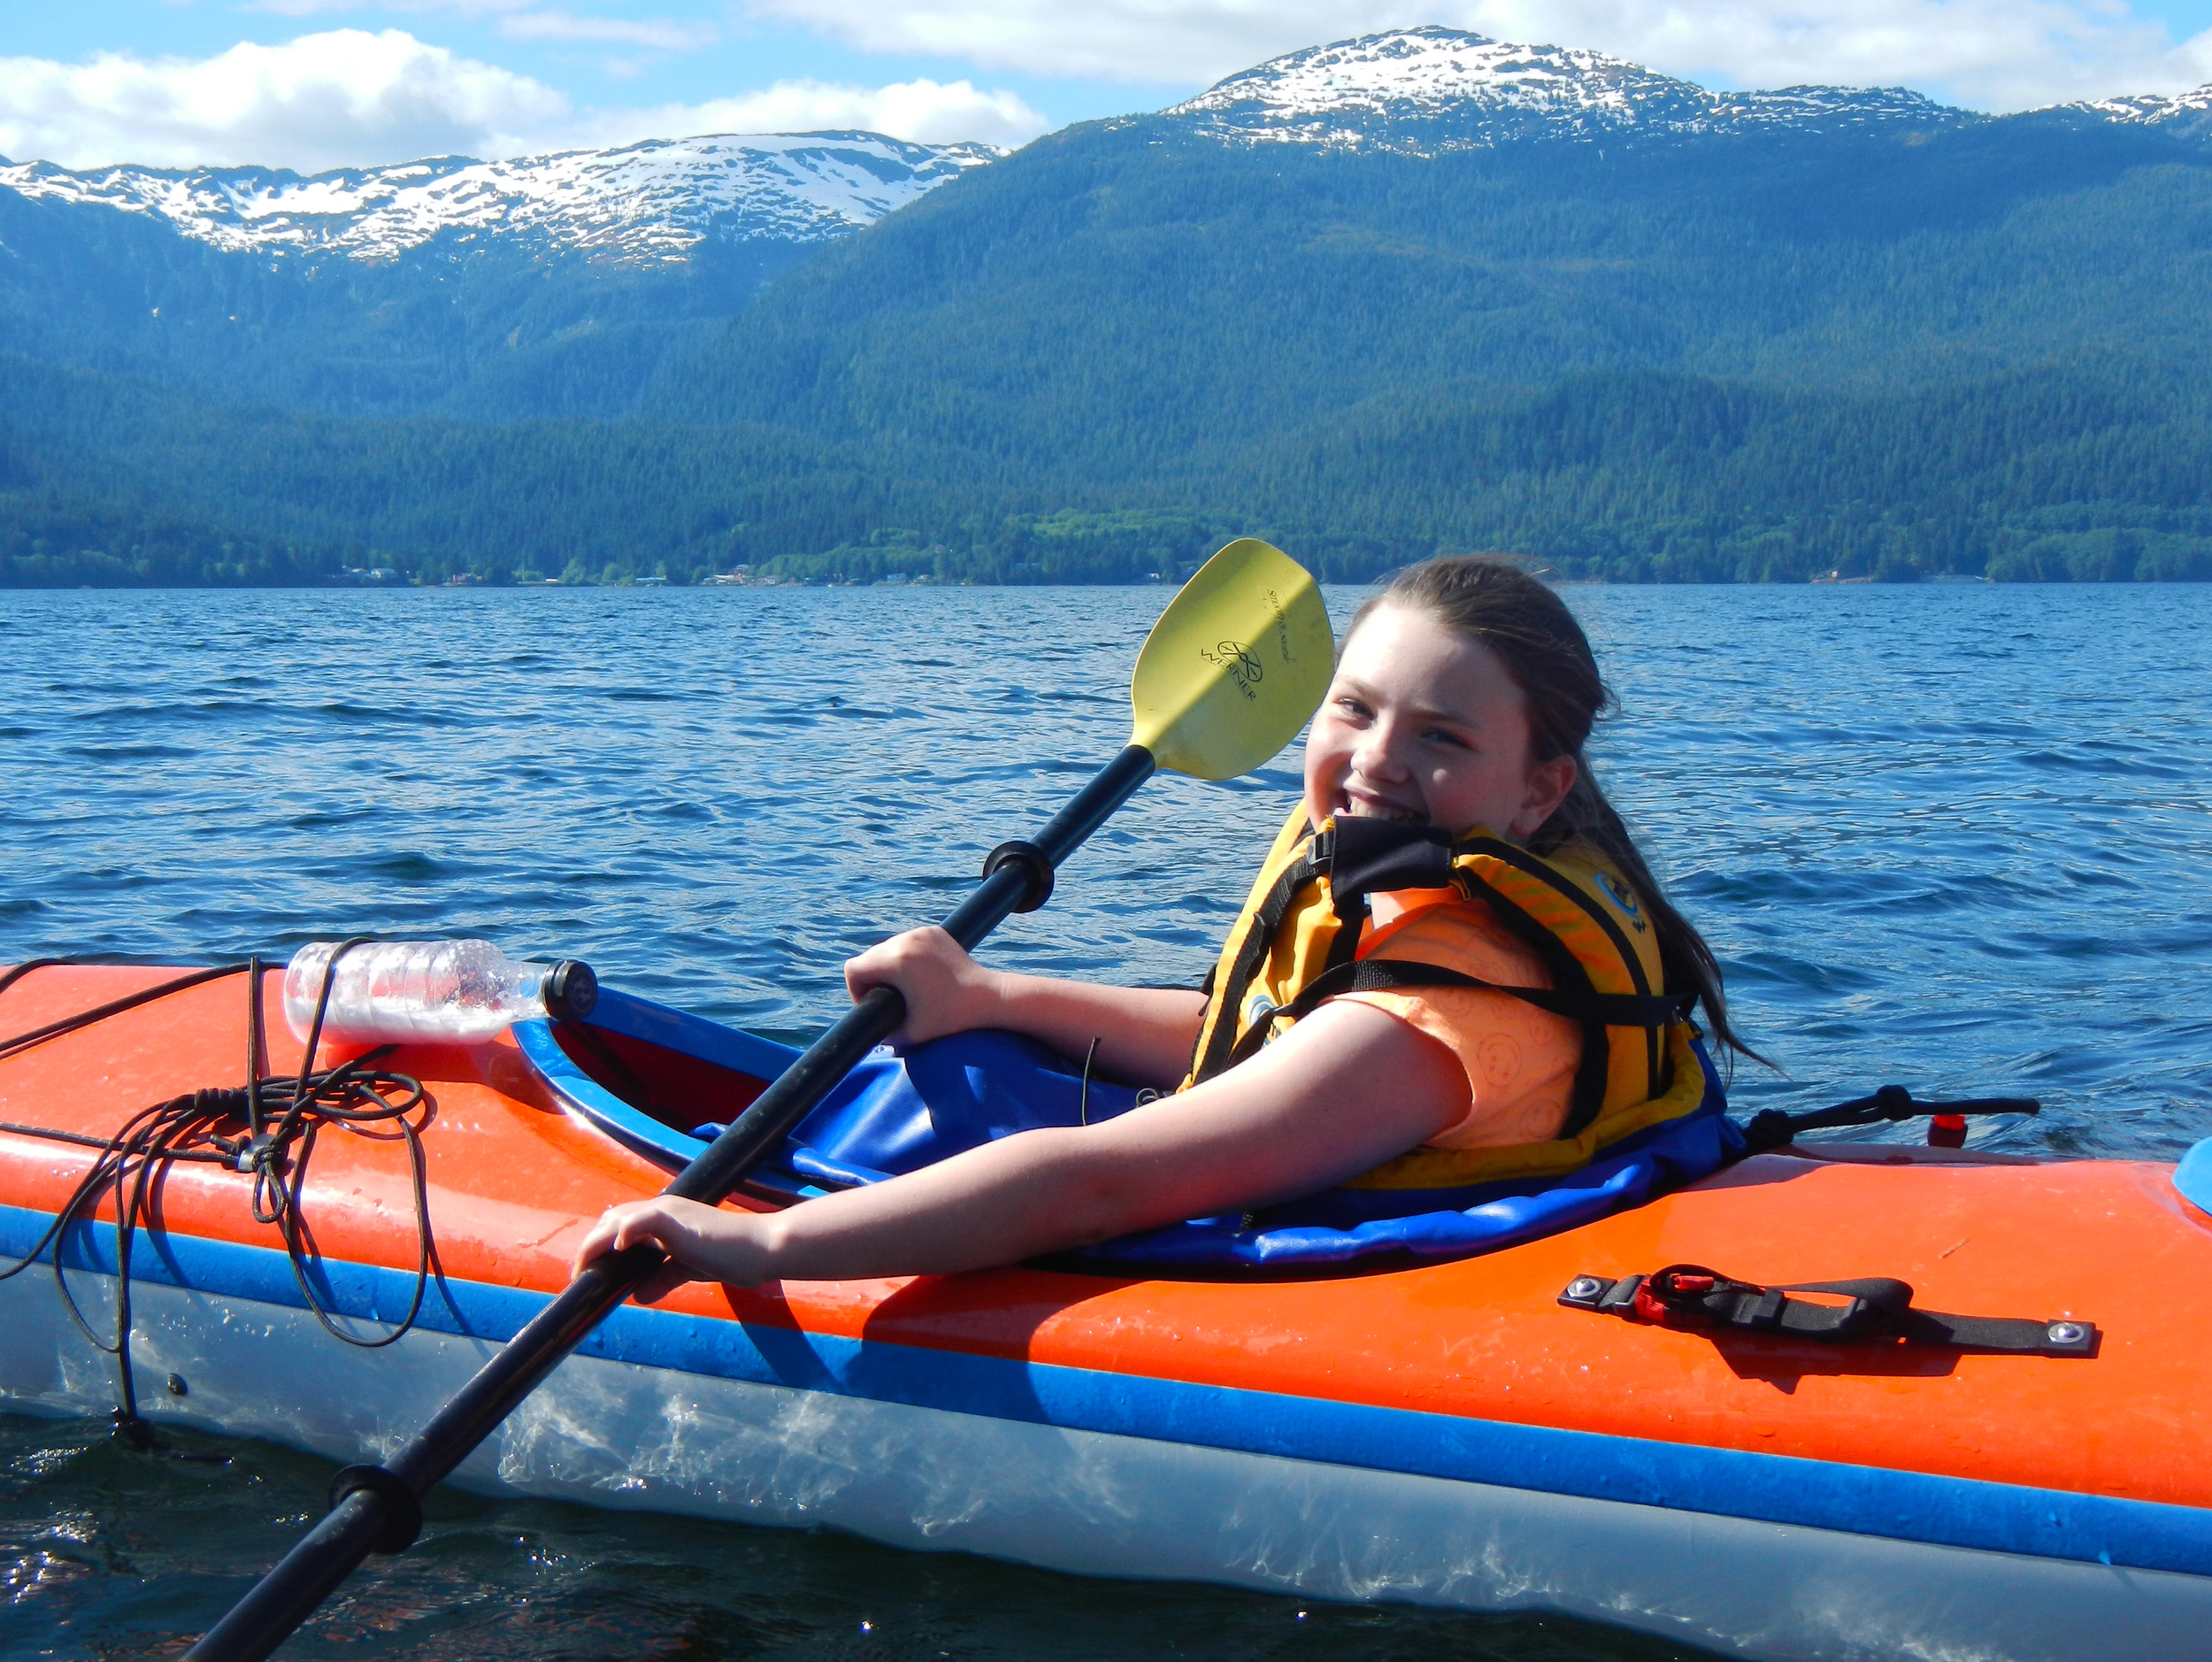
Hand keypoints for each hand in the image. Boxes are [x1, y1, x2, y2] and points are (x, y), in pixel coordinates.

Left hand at [571, 1196, 771, 1299]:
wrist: (760, 1249)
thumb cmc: (730, 1256)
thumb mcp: (687, 1269)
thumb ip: (662, 1278)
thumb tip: (638, 1295)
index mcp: (663, 1219)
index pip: (619, 1224)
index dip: (598, 1246)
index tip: (588, 1272)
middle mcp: (662, 1209)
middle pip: (610, 1219)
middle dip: (590, 1247)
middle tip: (579, 1275)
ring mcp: (669, 1212)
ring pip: (618, 1219)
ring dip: (596, 1244)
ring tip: (584, 1268)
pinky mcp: (677, 1221)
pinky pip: (643, 1220)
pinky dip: (626, 1231)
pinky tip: (618, 1248)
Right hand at [843, 926, 1001, 1045]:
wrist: (987, 996)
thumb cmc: (950, 1017)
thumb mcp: (911, 1032)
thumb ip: (884, 1034)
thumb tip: (868, 1032)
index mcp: (895, 960)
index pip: (854, 968)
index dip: (856, 989)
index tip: (872, 1002)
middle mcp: (904, 940)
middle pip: (869, 956)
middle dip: (872, 977)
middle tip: (888, 997)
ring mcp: (920, 933)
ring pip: (888, 947)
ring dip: (889, 964)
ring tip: (905, 985)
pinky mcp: (933, 932)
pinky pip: (907, 941)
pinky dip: (907, 955)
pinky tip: (920, 973)